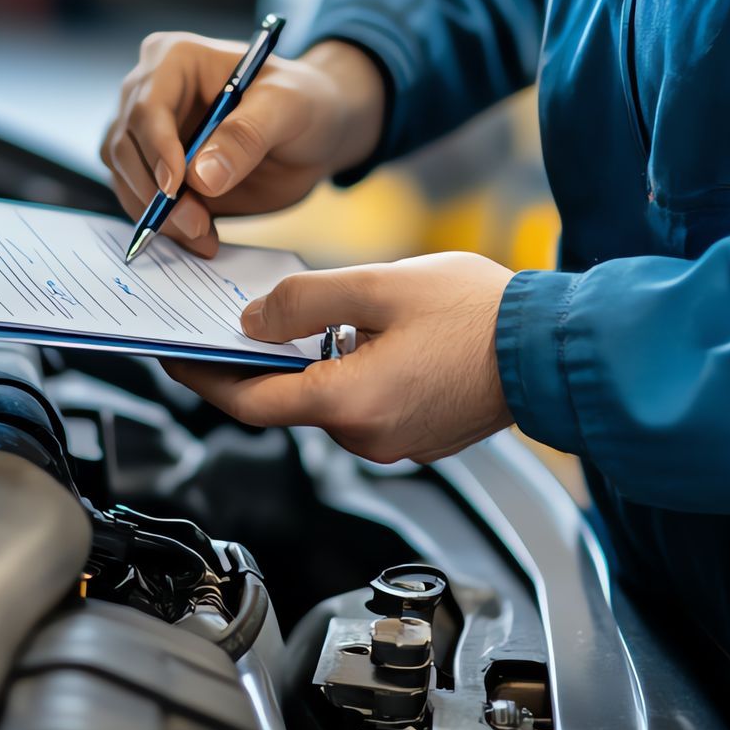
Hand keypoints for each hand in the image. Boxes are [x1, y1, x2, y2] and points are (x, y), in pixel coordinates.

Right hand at [100, 34, 384, 256]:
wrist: (311, 134)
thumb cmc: (302, 102)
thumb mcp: (288, 107)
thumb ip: (247, 136)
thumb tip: (202, 177)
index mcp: (175, 59)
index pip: (148, 105)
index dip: (157, 149)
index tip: (175, 188)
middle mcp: (150, 92)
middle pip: (126, 145)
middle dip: (155, 192)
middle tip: (196, 225)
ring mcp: (149, 134)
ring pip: (125, 177)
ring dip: (157, 214)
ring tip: (203, 235)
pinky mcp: (155, 170)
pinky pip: (141, 200)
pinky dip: (164, 225)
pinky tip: (200, 236)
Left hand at [169, 252, 517, 463]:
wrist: (555, 347)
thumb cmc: (481, 314)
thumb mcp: (379, 286)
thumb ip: (306, 301)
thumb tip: (253, 320)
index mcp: (349, 403)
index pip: (249, 402)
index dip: (202, 377)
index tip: (174, 354)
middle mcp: (367, 437)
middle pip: (286, 402)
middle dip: (257, 362)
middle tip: (233, 317)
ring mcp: (394, 443)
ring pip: (326, 400)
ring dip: (309, 364)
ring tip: (305, 315)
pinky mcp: (416, 436)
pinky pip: (362, 404)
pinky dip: (345, 373)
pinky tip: (359, 335)